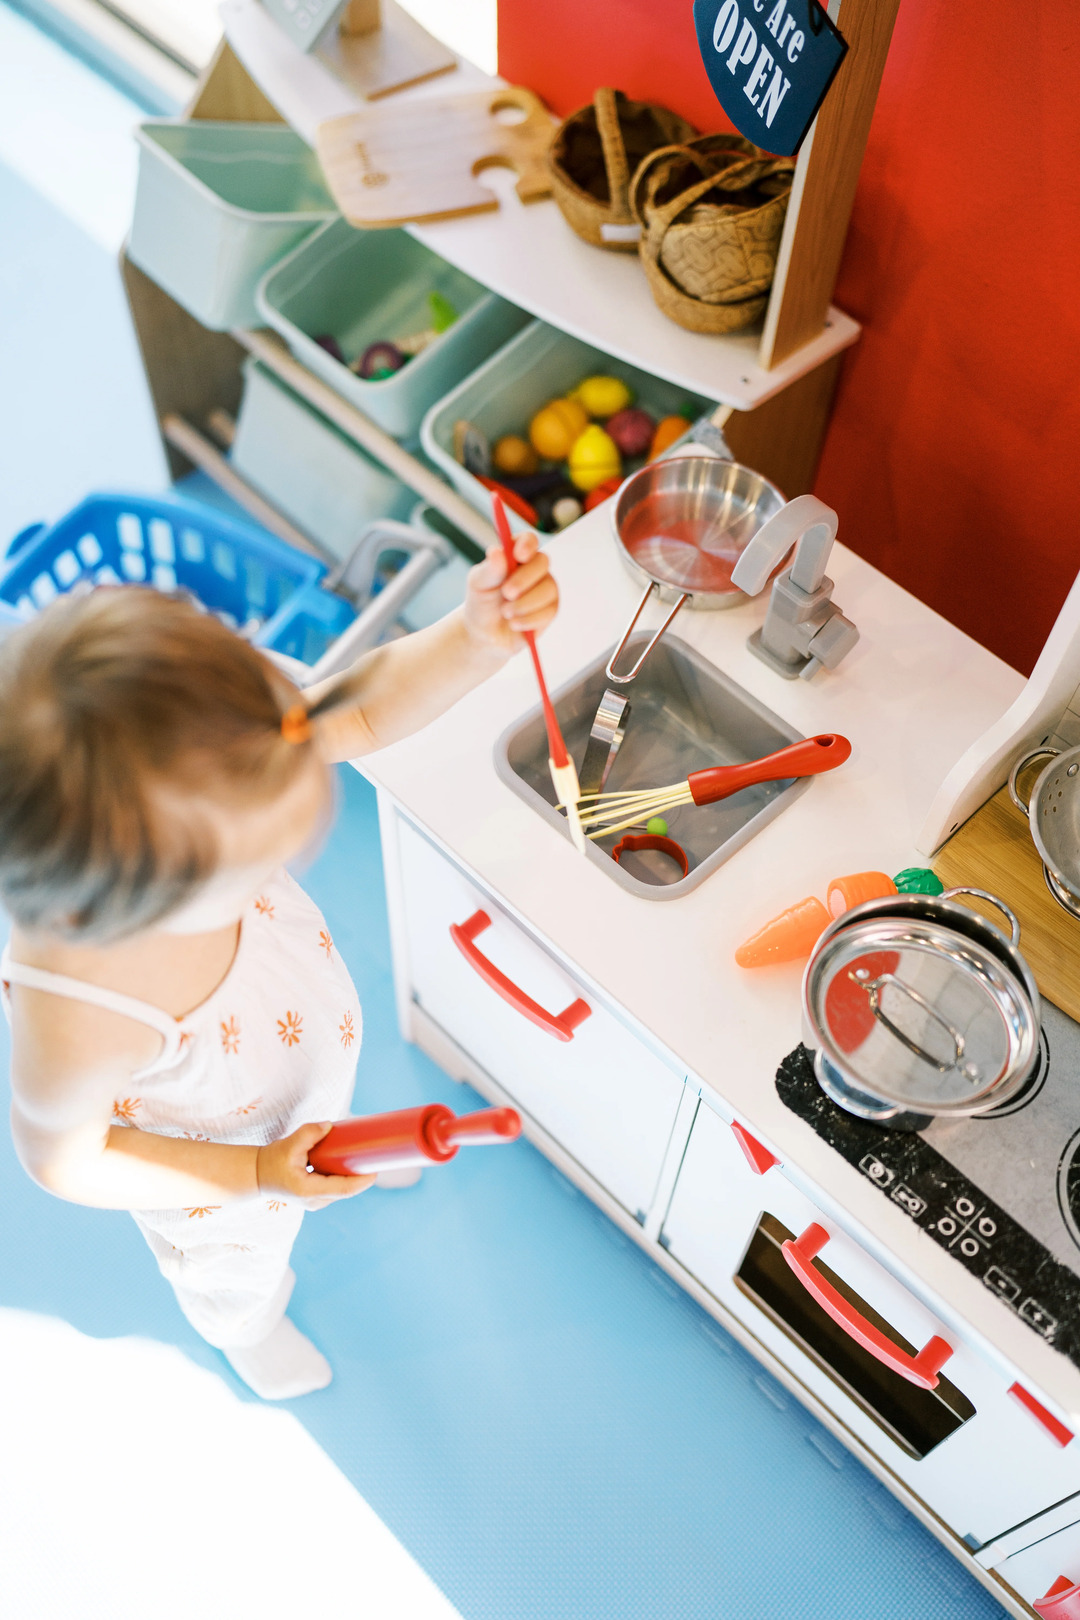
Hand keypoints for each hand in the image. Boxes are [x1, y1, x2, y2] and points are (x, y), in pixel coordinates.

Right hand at [256, 1121, 375, 1208]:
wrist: (257, 1175)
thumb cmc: (271, 1160)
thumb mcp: (288, 1145)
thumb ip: (308, 1134)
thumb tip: (330, 1126)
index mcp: (309, 1190)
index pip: (343, 1189)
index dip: (362, 1181)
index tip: (375, 1169)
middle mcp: (314, 1201)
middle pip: (346, 1190)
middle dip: (361, 1176)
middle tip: (374, 1157)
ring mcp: (315, 1202)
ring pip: (342, 1190)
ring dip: (354, 1177)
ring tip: (365, 1158)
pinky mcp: (316, 1198)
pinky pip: (336, 1189)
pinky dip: (345, 1177)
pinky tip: (353, 1165)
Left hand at [463, 530, 558, 654]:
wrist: (485, 634)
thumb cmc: (482, 602)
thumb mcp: (478, 584)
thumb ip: (489, 569)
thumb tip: (497, 551)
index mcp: (515, 556)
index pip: (529, 540)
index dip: (527, 545)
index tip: (518, 556)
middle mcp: (534, 569)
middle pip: (542, 562)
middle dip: (524, 579)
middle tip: (506, 593)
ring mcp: (545, 588)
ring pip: (548, 589)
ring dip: (524, 604)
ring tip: (506, 612)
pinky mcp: (550, 610)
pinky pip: (548, 612)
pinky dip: (528, 620)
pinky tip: (514, 623)